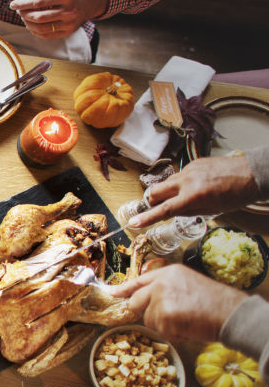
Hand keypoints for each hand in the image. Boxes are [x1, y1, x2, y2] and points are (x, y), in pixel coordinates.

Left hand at [8, 0, 108, 38]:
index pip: (38, 2)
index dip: (23, 4)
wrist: (91, 0)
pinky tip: (32, 24)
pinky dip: (35, 31)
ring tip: (25, 17)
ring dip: (28, 23)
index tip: (13, 4)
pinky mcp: (68, 32)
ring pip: (41, 28)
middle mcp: (69, 11)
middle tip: (19, 10)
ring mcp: (69, 23)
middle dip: (24, 14)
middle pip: (39, 17)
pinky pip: (46, 35)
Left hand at [110, 264, 247, 341]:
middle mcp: (160, 283)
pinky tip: (187, 327)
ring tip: (185, 320)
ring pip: (149, 320)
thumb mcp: (188, 284)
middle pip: (136, 302)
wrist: (231, 313)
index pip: (138, 281)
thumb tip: (147, 300)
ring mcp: (160, 298)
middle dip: (147, 313)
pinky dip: (173, 334)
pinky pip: (160, 331)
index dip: (123, 289)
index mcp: (167, 273)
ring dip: (164, 326)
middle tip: (168, 317)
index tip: (110, 293)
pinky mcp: (164, 315)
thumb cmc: (215, 302)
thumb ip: (166, 289)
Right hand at [129, 155, 259, 228]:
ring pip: (167, 183)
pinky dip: (181, 184)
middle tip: (157, 207)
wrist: (251, 173)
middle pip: (156, 191)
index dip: (147, 217)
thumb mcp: (212, 209)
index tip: (134, 222)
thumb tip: (171, 211)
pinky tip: (196, 186)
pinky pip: (179, 176)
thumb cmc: (236, 195)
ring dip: (168, 192)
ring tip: (183, 197)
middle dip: (152, 200)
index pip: (164, 209)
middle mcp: (186, 181)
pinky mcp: (193, 163)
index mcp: (192, 196)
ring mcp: (188, 170)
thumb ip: (188, 210)